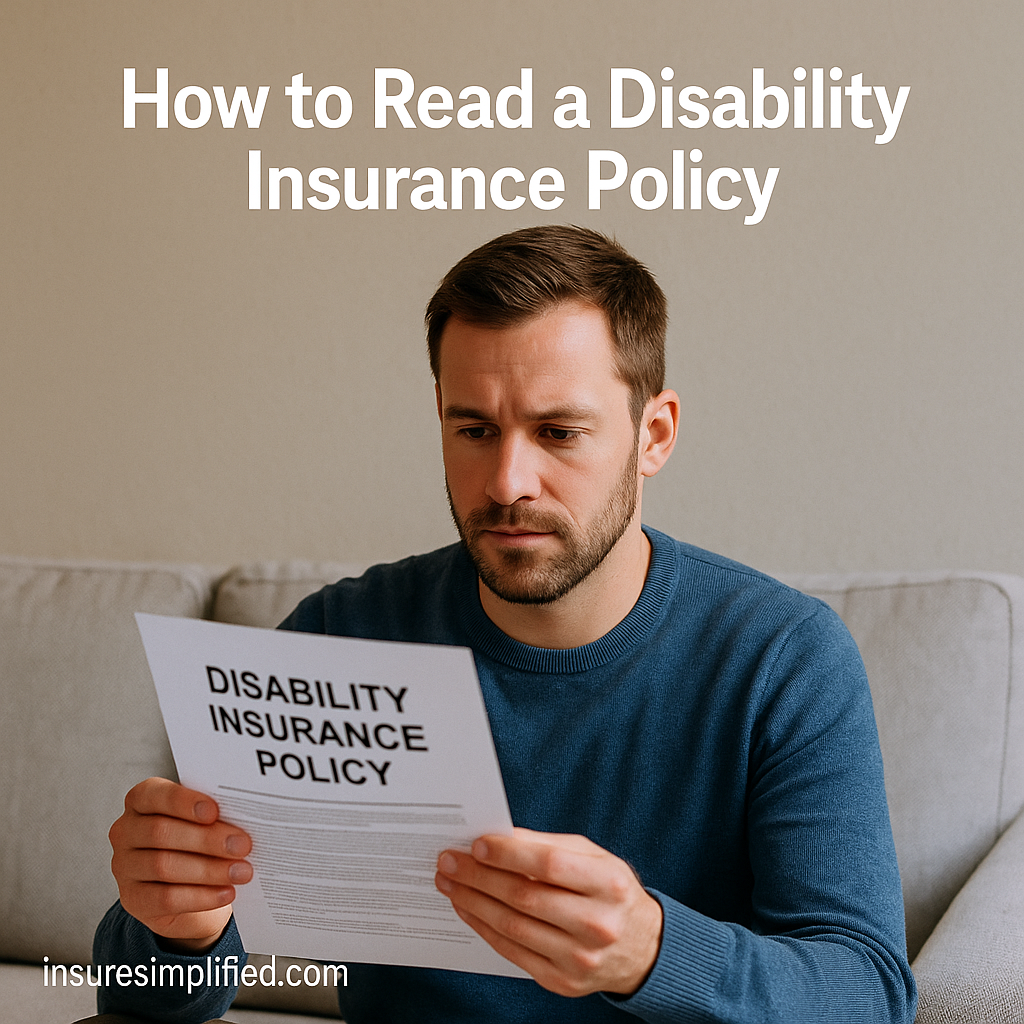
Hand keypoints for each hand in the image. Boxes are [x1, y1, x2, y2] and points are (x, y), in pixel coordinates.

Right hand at [108, 777, 252, 952]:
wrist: (186, 889)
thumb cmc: (197, 842)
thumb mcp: (202, 821)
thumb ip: (213, 815)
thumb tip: (246, 817)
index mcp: (141, 800)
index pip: (154, 795)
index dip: (183, 802)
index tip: (214, 811)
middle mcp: (125, 831)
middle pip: (161, 833)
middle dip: (207, 839)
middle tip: (243, 845)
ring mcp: (124, 867)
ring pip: (164, 866)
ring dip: (209, 870)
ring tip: (242, 871)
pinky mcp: (132, 900)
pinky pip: (166, 899)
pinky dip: (202, 896)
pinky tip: (227, 892)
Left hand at [435, 828, 662, 997]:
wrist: (642, 949)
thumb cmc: (611, 892)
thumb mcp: (594, 857)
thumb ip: (549, 846)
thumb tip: (499, 837)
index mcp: (609, 884)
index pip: (549, 865)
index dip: (509, 854)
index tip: (477, 843)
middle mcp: (597, 924)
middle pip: (524, 897)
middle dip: (479, 876)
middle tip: (449, 860)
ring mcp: (579, 959)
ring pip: (512, 927)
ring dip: (473, 902)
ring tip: (450, 882)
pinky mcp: (562, 982)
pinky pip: (512, 952)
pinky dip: (484, 928)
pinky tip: (468, 908)